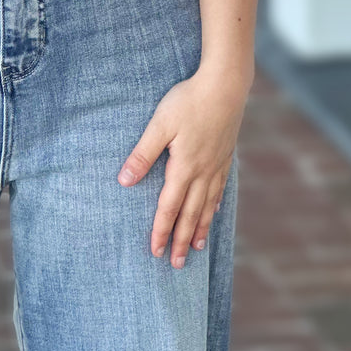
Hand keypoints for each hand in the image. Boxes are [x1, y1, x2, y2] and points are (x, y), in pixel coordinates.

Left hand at [117, 67, 247, 267]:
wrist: (226, 85)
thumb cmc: (188, 100)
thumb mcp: (159, 124)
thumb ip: (143, 153)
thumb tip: (124, 180)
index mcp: (184, 167)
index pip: (169, 207)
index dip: (161, 230)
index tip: (156, 251)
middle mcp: (203, 172)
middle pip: (190, 214)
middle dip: (182, 240)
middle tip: (177, 264)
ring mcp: (217, 165)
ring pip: (206, 205)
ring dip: (200, 229)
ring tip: (197, 248)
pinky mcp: (225, 156)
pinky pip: (219, 190)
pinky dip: (213, 206)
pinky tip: (212, 212)